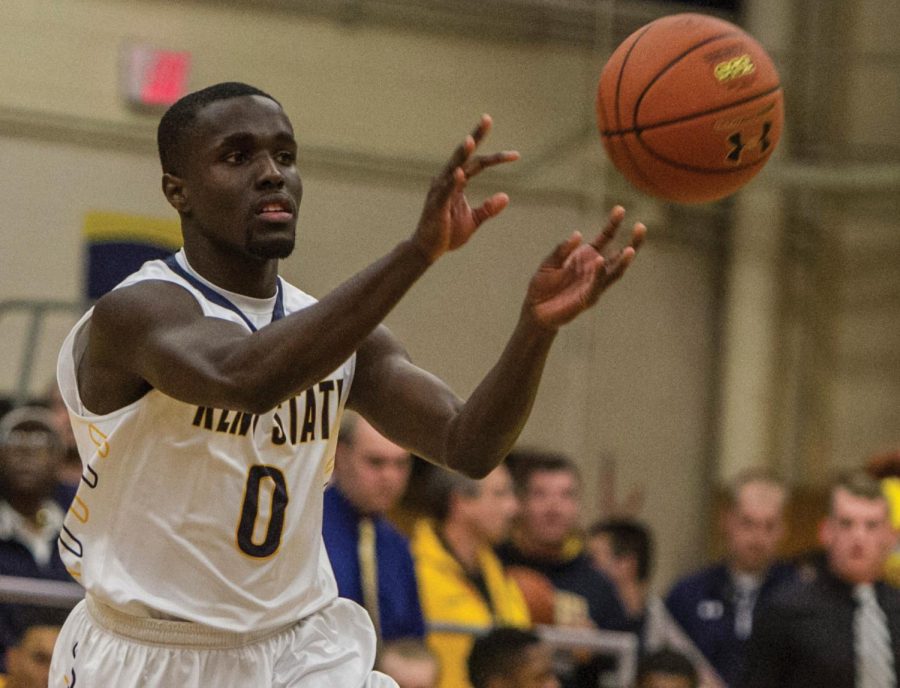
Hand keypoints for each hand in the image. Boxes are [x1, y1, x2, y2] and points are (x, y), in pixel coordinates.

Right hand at [413, 115, 518, 262]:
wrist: (428, 250)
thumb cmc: (447, 234)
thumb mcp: (473, 220)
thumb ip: (488, 208)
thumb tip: (506, 196)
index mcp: (457, 182)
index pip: (478, 164)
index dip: (496, 158)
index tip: (516, 155)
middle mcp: (447, 181)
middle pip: (464, 155)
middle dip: (475, 136)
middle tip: (487, 118)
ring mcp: (440, 191)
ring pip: (453, 168)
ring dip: (461, 154)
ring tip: (470, 140)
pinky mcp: (435, 206)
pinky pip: (444, 191)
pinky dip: (452, 182)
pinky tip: (460, 173)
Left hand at [524, 206, 645, 329]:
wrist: (535, 310)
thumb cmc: (543, 286)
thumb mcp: (550, 263)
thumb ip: (562, 250)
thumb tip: (577, 234)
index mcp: (587, 257)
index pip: (605, 238)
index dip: (613, 224)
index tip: (620, 209)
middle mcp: (595, 270)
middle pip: (619, 255)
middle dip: (632, 243)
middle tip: (641, 227)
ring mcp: (593, 285)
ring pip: (614, 273)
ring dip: (623, 263)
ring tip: (631, 250)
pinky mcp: (586, 299)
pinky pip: (595, 286)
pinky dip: (598, 274)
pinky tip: (599, 262)